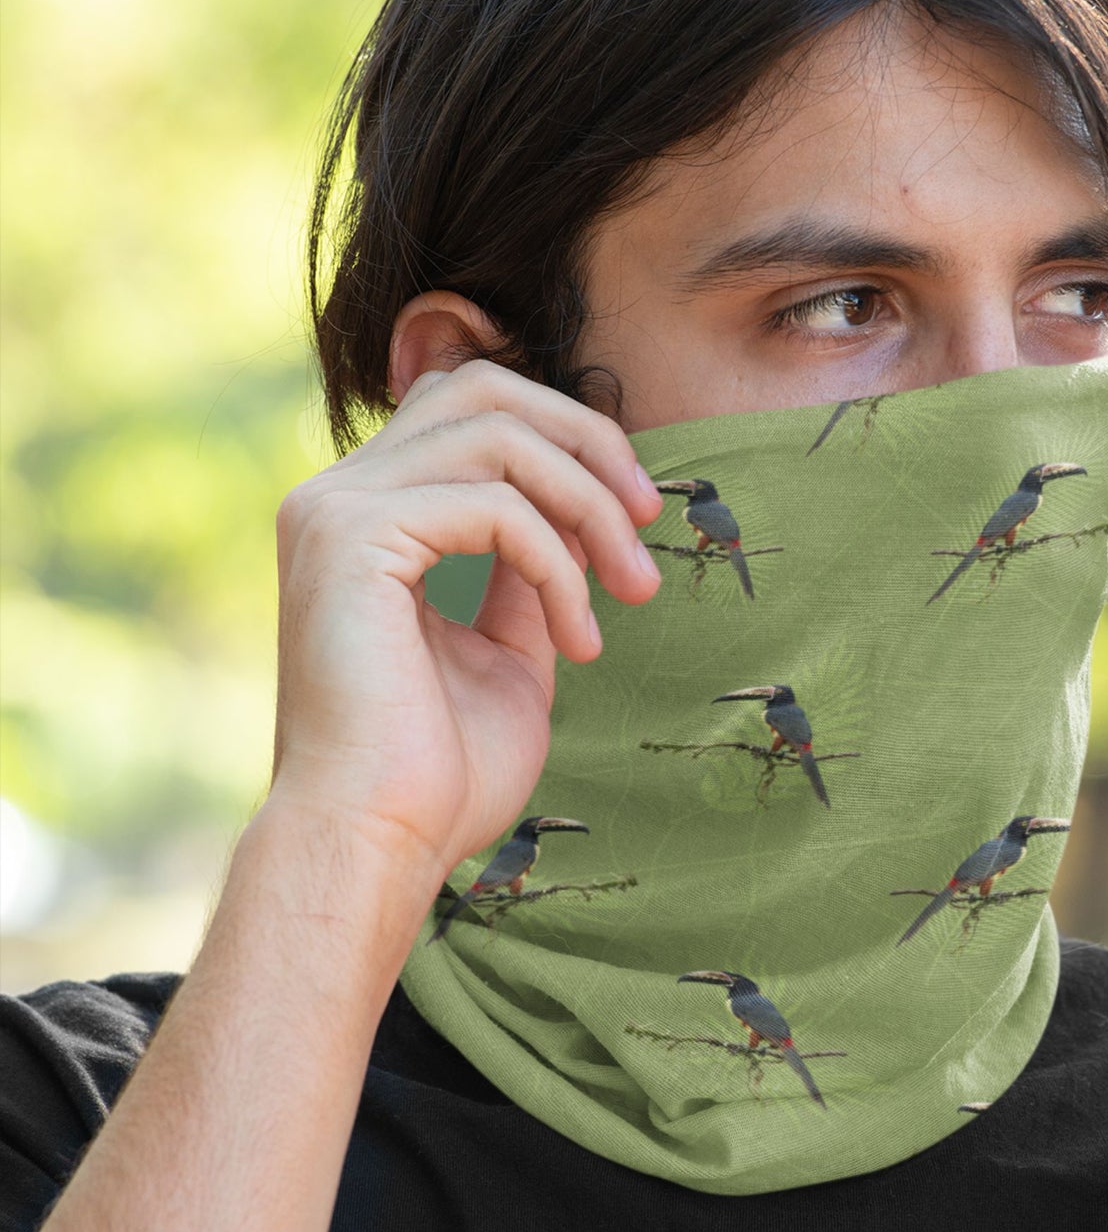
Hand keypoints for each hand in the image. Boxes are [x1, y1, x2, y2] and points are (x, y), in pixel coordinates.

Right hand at [267, 358, 663, 891]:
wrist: (377, 845)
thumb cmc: (437, 775)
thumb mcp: (507, 655)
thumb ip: (527, 579)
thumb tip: (575, 525)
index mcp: (365, 518)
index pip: (466, 409)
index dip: (562, 438)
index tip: (632, 518)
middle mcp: (335, 496)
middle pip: (481, 386)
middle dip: (586, 441)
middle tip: (649, 519)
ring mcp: (335, 510)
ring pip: (498, 434)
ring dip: (589, 507)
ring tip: (634, 589)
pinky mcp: (351, 538)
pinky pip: (495, 507)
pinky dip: (559, 563)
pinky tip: (579, 639)